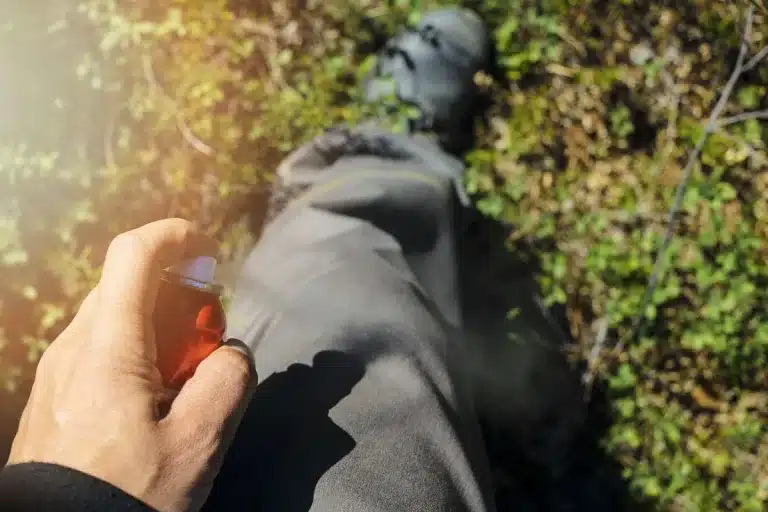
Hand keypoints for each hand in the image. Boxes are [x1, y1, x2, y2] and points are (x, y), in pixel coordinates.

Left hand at [7, 219, 255, 510]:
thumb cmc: (128, 495)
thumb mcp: (198, 443)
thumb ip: (228, 380)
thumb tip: (230, 353)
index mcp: (105, 350)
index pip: (133, 255)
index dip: (174, 235)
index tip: (209, 249)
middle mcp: (70, 349)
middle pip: (126, 285)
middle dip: (175, 293)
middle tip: (207, 336)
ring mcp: (54, 372)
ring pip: (112, 317)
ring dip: (157, 325)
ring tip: (184, 376)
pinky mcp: (51, 396)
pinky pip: (96, 349)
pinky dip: (134, 351)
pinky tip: (153, 399)